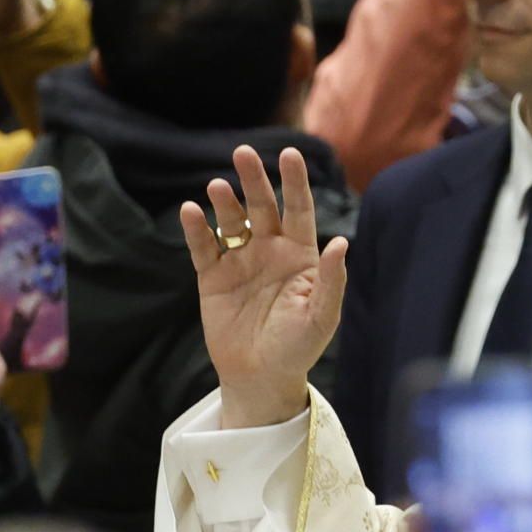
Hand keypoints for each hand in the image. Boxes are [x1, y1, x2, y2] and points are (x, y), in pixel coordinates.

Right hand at [179, 145, 346, 430]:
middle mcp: (270, 250)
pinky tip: (190, 211)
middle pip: (262, 206)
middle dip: (254, 180)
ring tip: (217, 186)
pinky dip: (196, 229)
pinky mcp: (212, 277)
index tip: (290, 153)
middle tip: (243, 153)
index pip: (298, 209)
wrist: (260, 377)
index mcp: (300, 254)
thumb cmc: (298, 348)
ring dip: (225, 202)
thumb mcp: (321, 316)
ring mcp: (240, 261)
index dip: (294, 182)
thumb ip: (331, 280)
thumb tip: (340, 242)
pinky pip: (204, 247)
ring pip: (232, 221)